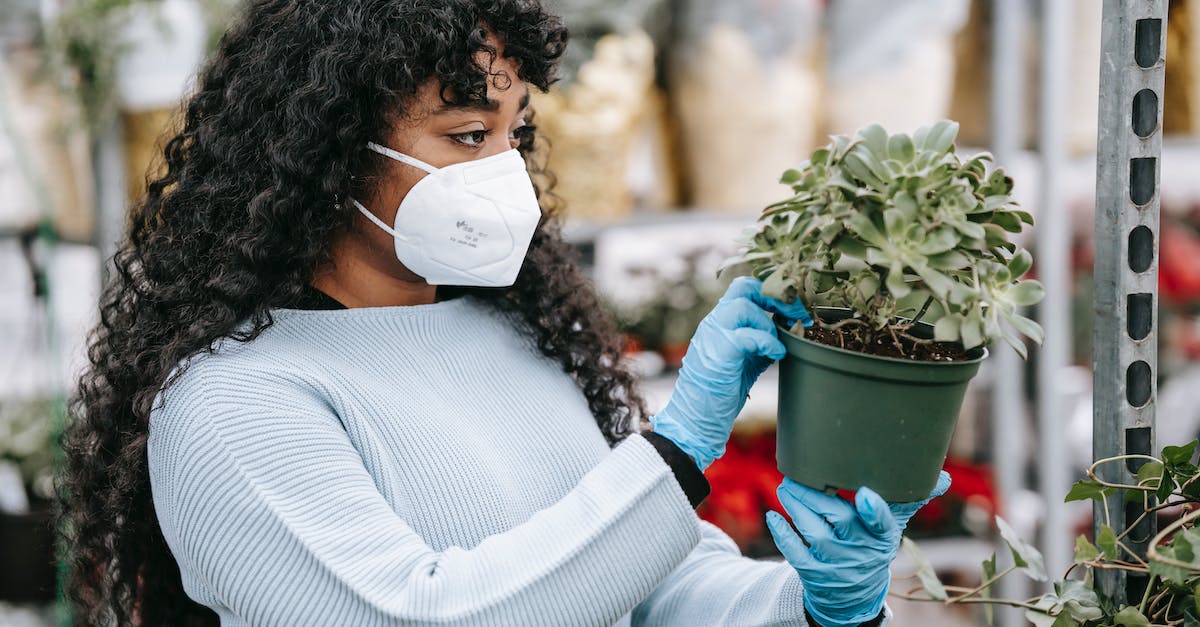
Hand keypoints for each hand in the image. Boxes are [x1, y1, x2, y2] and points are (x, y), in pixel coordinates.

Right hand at [651, 276, 810, 470]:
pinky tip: (777, 354)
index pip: (744, 288)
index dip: (771, 293)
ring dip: (768, 323)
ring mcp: (713, 335)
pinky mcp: (719, 353)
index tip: (792, 310)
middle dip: (775, 297)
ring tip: (777, 345)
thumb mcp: (744, 361)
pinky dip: (768, 342)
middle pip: (744, 286)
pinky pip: (748, 335)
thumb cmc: (719, 393)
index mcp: (719, 322)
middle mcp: (713, 323)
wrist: (695, 419)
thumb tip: (787, 334)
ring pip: (744, 306)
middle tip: (796, 315)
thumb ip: (760, 343)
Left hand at [765, 473, 950, 626]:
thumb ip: (910, 499)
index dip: (874, 510)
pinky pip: (796, 553)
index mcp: (882, 537)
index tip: (864, 494)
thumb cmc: (872, 546)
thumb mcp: (892, 527)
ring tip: (785, 488)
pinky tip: (773, 517)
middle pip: (839, 520)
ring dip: (797, 508)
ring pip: (815, 533)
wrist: (854, 594)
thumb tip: (943, 477)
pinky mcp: (813, 572)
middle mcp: (860, 550)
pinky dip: (783, 535)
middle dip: (817, 496)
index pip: (883, 523)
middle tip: (797, 476)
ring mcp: (836, 563)